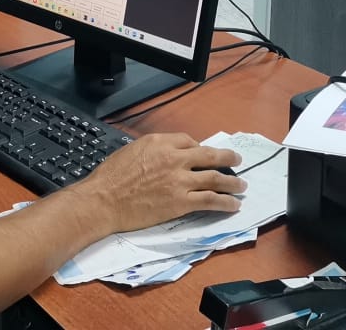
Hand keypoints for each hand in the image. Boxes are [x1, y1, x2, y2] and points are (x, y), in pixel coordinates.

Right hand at [70, 133, 243, 232]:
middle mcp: (174, 159)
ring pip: (215, 178)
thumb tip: (163, 154)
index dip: (199, 148)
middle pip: (209, 156)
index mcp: (160, 143)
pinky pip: (210, 200)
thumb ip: (152, 149)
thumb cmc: (111, 177)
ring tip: (242, 185)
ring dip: (232, 182)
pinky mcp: (181, 202)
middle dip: (227, 158)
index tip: (204, 154)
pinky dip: (225, 202)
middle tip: (237, 160)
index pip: (189, 141)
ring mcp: (180, 181)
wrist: (104, 200)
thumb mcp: (131, 150)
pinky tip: (233, 205)